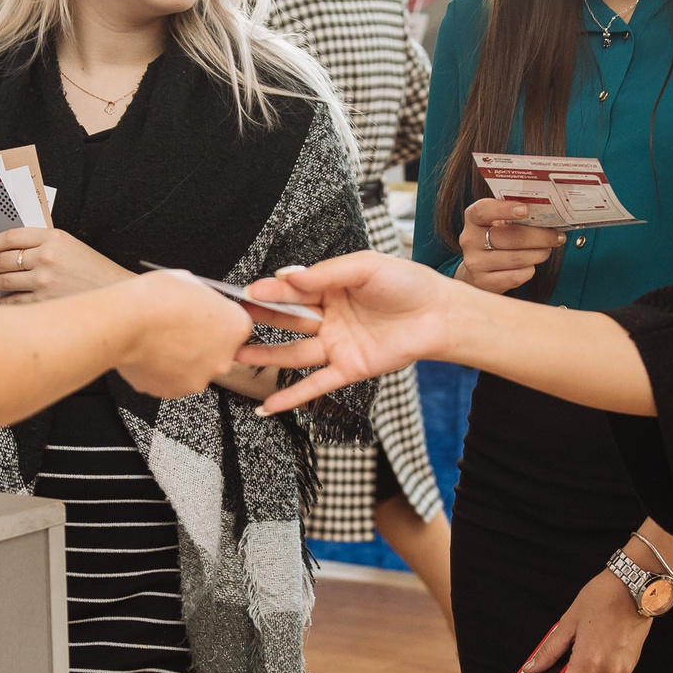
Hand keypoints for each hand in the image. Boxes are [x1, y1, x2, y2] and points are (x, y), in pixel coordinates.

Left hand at [0, 227, 132, 302]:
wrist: (116, 293)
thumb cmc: (95, 272)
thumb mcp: (71, 247)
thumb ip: (43, 245)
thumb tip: (10, 253)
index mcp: (53, 237)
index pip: (10, 237)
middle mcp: (47, 257)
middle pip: (3, 259)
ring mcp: (45, 281)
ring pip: (5, 281)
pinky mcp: (46, 302)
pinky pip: (16, 302)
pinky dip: (2, 304)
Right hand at [113, 272, 254, 398]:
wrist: (124, 322)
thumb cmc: (155, 300)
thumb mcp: (190, 282)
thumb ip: (205, 298)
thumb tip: (201, 300)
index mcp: (235, 327)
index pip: (237, 326)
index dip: (217, 320)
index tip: (204, 316)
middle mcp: (223, 358)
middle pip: (218, 351)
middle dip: (201, 341)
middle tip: (178, 327)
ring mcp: (199, 378)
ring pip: (195, 367)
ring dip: (182, 357)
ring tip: (161, 338)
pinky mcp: (174, 391)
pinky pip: (173, 379)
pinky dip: (163, 369)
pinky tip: (151, 351)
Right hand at [234, 252, 463, 411]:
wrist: (440, 315)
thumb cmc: (408, 284)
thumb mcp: (366, 266)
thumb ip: (328, 272)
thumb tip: (290, 277)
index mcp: (330, 288)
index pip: (292, 290)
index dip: (269, 292)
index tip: (246, 293)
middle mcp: (329, 317)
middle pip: (287, 320)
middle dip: (259, 320)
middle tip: (231, 322)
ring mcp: (337, 345)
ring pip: (293, 353)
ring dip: (265, 357)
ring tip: (236, 357)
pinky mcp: (349, 369)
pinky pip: (315, 385)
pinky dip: (292, 397)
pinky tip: (267, 406)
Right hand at [456, 198, 561, 292]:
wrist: (478, 267)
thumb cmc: (496, 238)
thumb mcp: (498, 221)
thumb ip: (515, 215)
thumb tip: (549, 213)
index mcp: (473, 217)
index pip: (485, 210)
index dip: (505, 209)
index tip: (526, 210)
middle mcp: (470, 239)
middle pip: (510, 237)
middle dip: (540, 236)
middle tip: (557, 236)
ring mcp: (475, 263)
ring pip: (516, 258)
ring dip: (539, 254)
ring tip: (547, 250)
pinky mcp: (484, 283)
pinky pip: (516, 276)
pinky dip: (530, 270)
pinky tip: (532, 265)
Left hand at [523, 564, 652, 672]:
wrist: (634, 588)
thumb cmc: (604, 598)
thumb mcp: (568, 621)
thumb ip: (549, 650)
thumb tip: (533, 667)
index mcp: (588, 661)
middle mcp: (607, 671)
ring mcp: (621, 672)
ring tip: (580, 664)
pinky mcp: (630, 668)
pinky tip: (594, 661)